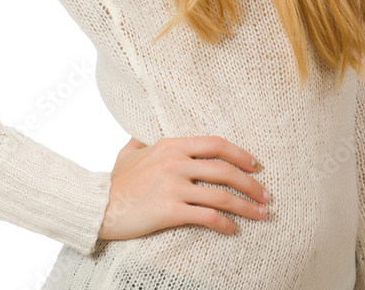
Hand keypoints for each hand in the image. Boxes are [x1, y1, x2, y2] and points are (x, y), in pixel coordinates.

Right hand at [98, 134, 270, 239]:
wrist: (98, 206)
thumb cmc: (115, 181)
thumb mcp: (129, 152)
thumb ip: (143, 140)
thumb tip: (148, 134)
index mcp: (171, 145)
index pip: (215, 144)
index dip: (240, 154)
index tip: (256, 165)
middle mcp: (176, 162)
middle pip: (224, 170)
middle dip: (251, 183)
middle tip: (266, 195)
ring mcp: (174, 186)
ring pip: (221, 195)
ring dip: (246, 206)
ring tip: (260, 215)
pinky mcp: (170, 210)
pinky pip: (206, 217)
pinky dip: (225, 224)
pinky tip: (233, 230)